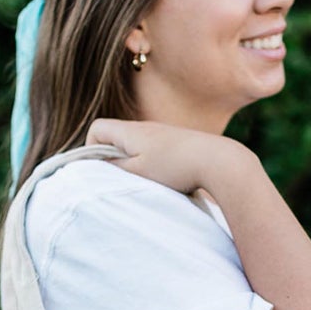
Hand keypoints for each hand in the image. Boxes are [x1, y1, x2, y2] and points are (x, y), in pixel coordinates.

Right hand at [84, 118, 255, 195]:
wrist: (218, 161)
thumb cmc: (175, 167)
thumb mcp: (138, 172)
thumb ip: (114, 167)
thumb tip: (98, 164)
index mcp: (130, 130)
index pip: (97, 129)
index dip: (92, 149)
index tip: (102, 170)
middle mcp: (144, 127)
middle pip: (115, 137)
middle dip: (112, 159)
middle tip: (123, 179)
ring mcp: (161, 134)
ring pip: (134, 146)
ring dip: (133, 164)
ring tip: (146, 182)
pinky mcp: (176, 143)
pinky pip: (152, 151)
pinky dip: (151, 165)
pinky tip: (164, 179)